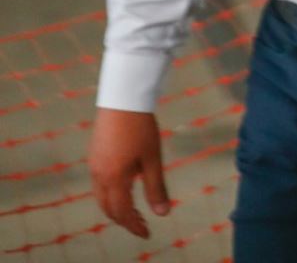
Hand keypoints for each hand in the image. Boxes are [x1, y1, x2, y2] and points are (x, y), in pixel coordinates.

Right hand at [88, 108, 168, 238]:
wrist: (123, 101)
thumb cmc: (142, 129)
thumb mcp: (153, 160)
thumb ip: (156, 188)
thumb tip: (163, 213)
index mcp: (114, 179)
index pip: (122, 212)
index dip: (134, 226)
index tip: (146, 233)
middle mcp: (99, 176)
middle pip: (108, 208)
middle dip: (124, 220)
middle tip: (142, 224)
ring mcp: (94, 166)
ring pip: (101, 197)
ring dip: (116, 208)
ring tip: (135, 210)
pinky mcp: (94, 156)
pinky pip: (99, 184)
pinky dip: (111, 195)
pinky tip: (125, 189)